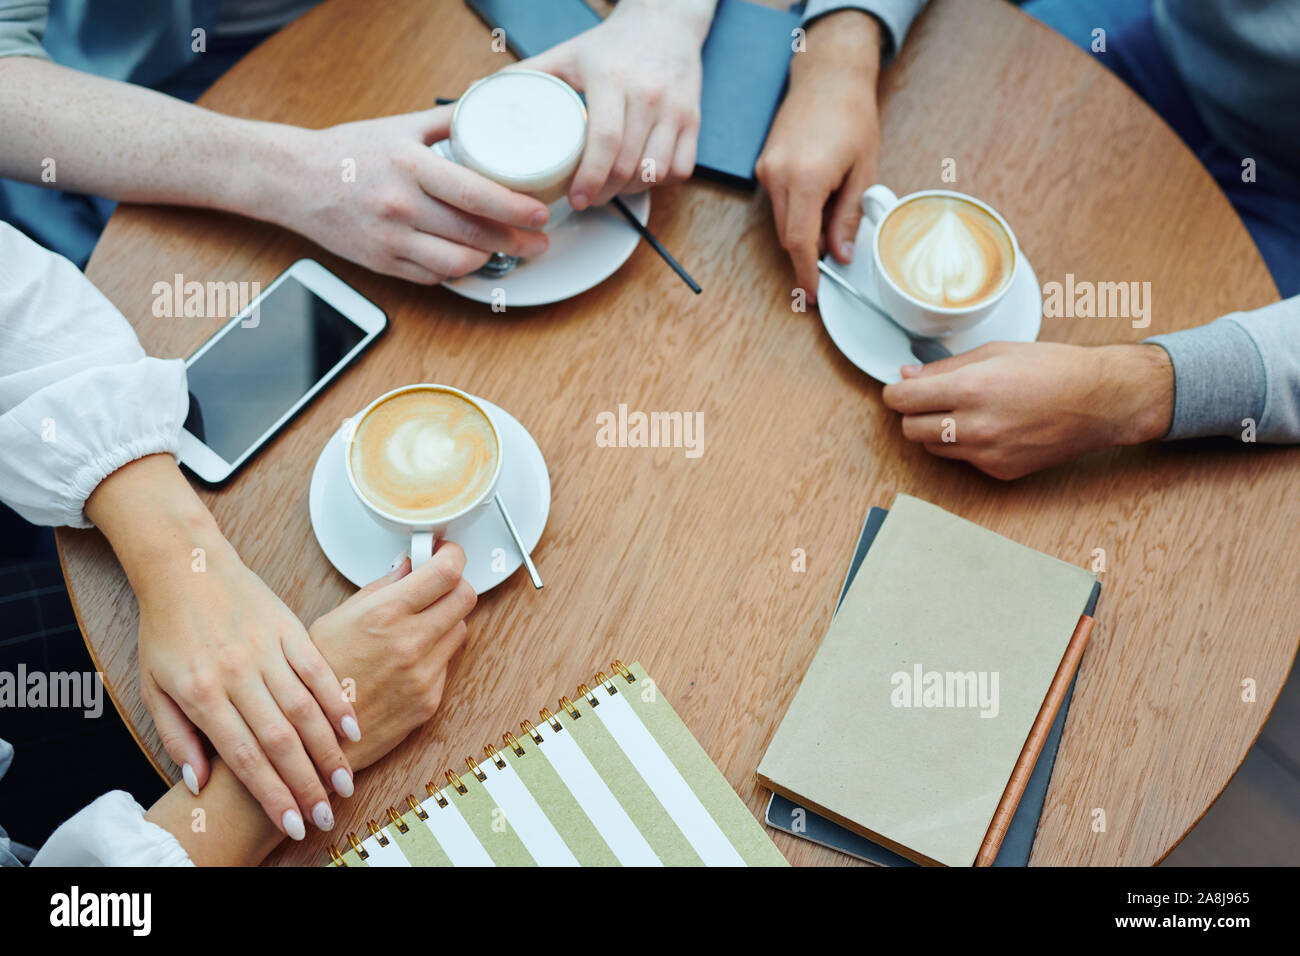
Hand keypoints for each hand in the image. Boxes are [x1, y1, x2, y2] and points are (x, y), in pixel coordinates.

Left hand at [87, 456, 359, 840]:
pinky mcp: (289, 628)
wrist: (186, 566)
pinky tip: (353, 728)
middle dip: (306, 784)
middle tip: (326, 814)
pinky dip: (337, 701)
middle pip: (280, 740)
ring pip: (304, 709)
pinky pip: (319, 670)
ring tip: (345, 781)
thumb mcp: (155, 688)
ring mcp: (266, 650)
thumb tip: (199, 782)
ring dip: (328, 750)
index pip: (244, 757)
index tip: (292, 823)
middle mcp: (237, 674)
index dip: (271, 795)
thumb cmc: (167, 629)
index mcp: (202, 694)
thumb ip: (178, 738)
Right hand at [281, 107, 550, 283]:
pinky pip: (433, 276)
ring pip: (457, 263)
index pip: (475, 194)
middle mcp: (401, 207)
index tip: (541, 213)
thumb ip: (447, 122)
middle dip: (516, 243)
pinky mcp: (383, 264)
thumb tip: (489, 111)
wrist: (294, 180)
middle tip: (540, 242)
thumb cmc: (349, 152)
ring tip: (505, 249)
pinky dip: (456, 269)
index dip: (515, 209)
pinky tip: (467, 256)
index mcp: (410, 167)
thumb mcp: (399, 126)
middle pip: (474, 235)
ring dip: (488, 259)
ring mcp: (391, 240)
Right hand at [309, 544, 475, 770]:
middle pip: (465, 596)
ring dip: (446, 620)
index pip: (446, 572)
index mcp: (385, 614)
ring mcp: (424, 672)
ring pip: (460, 628)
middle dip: (454, 585)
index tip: (446, 553)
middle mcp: (410, 642)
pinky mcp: (430, 699)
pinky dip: (434, 654)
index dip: (452, 556)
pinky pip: (447, 662)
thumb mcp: (337, 619)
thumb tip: (409, 565)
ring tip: (416, 626)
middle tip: (438, 586)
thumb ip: (381, 589)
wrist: (316, 738)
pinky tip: (406, 660)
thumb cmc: (318, 677)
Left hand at [516, 0, 712, 208]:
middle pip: (628, 165)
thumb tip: (474, 98)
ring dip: (630, 191)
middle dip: (604, 193)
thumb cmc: (611, 46)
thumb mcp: (566, 55)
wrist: (664, 22)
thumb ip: (526, 77)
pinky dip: (658, 182)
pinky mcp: (694, 119)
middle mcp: (648, 94)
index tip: (575, 198)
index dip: (590, 179)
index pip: (605, 142)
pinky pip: (680, 169)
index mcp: (611, 79)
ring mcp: (675, 108)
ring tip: (609, 190)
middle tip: (584, 199)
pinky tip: (640, 177)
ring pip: (655, 172)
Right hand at [756, 11, 882, 301]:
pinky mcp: (764, 165)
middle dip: (809, 254)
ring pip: (782, 221)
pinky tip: (820, 198)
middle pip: (788, 236)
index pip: (801, 242)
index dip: (807, 273)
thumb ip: (849, 217)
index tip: (813, 294)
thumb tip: (841, 253)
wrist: (828, 76)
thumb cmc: (851, 115)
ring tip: (833, 217)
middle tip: (835, 259)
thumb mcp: (862, 171)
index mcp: (806, 179)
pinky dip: (796, 211)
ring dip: (803, 231)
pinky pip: (778, 203)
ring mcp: (767, 171)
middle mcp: (779, 177)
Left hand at [880, 342, 1174, 478]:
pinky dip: (967, 445)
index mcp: (972, 389)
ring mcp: (988, 454)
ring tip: (965, 410)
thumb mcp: (996, 352)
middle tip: (930, 398)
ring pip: (933, 447)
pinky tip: (993, 426)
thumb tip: (906, 376)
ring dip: (937, 430)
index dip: (894, 392)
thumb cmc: (1054, 368)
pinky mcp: (1000, 471)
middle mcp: (976, 426)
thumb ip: (944, 368)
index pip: (902, 401)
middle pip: (910, 429)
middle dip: (912, 412)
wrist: (1102, 401)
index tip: (899, 389)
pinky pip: (963, 460)